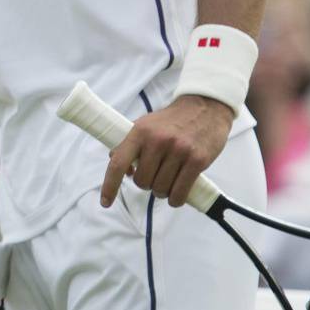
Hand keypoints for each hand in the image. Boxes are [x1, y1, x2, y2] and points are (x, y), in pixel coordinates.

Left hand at [99, 95, 231, 208]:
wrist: (204, 107)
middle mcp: (157, 141)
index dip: (109, 185)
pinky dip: (175, 199)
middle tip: (155, 175)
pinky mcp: (197, 160)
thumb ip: (129, 143)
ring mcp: (179, 151)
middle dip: (146, 184)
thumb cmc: (171, 121)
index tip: (105, 202)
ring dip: (162, 192)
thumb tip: (118, 164)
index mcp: (139, 132)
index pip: (118, 163)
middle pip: (142, 181)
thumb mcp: (145, 125)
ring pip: (160, 189)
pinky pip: (180, 192)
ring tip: (167, 181)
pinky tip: (176, 194)